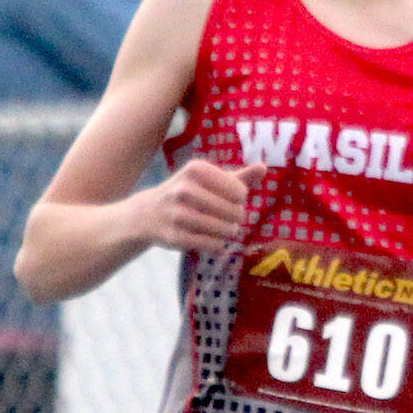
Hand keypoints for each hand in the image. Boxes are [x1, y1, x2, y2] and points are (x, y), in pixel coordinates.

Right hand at [135, 160, 266, 252]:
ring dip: (230, 231)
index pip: (239, 190)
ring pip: (225, 229)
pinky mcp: (174, 236)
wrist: (148, 213)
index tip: (232, 198)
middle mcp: (184, 189)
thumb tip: (264, 168)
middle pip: (235, 210)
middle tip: (230, 217)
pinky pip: (211, 244)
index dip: (240, 198)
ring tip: (226, 229)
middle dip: (237, 216)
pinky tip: (215, 240)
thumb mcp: (209, 180)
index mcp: (196, 170)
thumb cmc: (188, 193)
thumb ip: (239, 176)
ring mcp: (177, 213)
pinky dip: (218, 245)